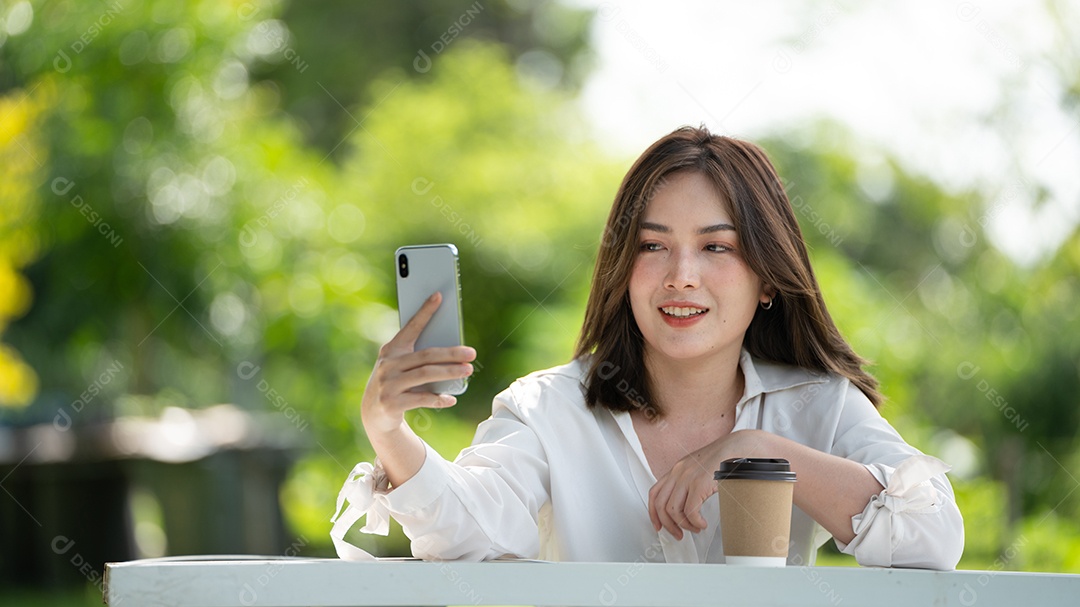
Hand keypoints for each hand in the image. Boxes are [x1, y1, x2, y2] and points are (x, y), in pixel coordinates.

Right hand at [361, 291, 475, 435]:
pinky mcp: (392, 404)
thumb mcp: (400, 366)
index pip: (411, 327)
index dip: (424, 311)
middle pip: (426, 355)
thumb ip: (418, 357)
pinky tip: (451, 399)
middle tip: (471, 353)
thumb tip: (452, 351)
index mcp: (391, 350)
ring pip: (426, 374)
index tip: (438, 296)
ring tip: (468, 371)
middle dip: (451, 353)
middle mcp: (388, 364)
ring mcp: (388, 384)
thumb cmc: (395, 382)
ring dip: (449, 372)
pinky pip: (422, 399)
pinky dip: (439, 399)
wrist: (373, 414)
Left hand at [648, 430, 768, 539]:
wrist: (737, 448)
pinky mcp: (699, 484)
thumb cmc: (723, 459)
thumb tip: (686, 506)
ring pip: (673, 511)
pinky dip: (695, 522)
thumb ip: (689, 483)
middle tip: (678, 534)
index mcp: (677, 469)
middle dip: (668, 525)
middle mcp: (678, 472)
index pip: (654, 493)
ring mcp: (687, 477)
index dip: (653, 513)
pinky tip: (702, 523)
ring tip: (695, 528)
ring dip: (684, 525)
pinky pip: (690, 511)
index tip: (659, 525)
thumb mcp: (699, 469)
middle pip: (660, 505)